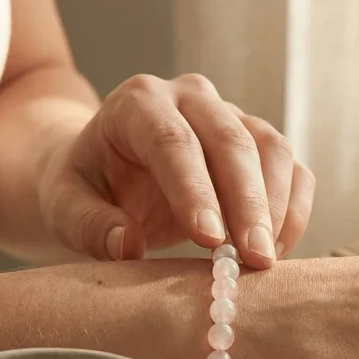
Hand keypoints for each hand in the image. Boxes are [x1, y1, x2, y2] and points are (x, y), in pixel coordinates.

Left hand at [39, 74, 314, 266]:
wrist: (108, 169)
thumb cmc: (87, 186)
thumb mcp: (65, 205)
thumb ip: (89, 225)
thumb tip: (127, 245)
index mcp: (137, 102)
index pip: (171, 140)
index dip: (194, 189)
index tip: (209, 238)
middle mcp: (191, 98)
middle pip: (231, 140)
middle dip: (248, 204)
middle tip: (254, 259)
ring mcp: (231, 115)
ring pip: (272, 148)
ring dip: (276, 208)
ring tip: (264, 261)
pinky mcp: (260, 143)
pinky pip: (292, 169)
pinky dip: (293, 211)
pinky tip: (278, 250)